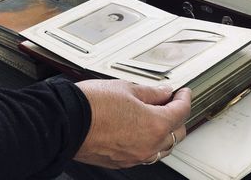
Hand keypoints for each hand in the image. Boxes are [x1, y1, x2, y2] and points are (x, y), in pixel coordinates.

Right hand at [74, 79, 190, 167]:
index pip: (181, 112)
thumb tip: (163, 93)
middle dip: (178, 116)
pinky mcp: (121, 162)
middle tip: (170, 102)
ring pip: (162, 147)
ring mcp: (135, 156)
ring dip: (164, 132)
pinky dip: (149, 141)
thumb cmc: (92, 105)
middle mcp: (148, 146)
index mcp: (154, 125)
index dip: (184, 98)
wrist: (66, 121)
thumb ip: (151, 93)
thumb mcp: (126, 89)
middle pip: (177, 133)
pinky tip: (140, 128)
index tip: (183, 93)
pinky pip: (145, 153)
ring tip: (155, 115)